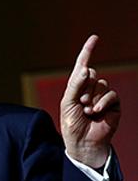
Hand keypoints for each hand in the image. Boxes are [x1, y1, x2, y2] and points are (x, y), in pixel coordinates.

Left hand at [60, 35, 120, 167]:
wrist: (83, 143)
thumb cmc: (72, 125)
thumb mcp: (68, 103)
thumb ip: (75, 85)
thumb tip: (87, 68)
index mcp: (76, 87)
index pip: (82, 65)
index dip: (88, 51)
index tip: (95, 37)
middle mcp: (90, 89)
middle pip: (92, 74)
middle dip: (85, 88)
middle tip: (80, 104)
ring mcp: (102, 96)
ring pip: (102, 84)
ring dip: (92, 98)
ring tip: (87, 111)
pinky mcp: (113, 104)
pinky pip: (111, 94)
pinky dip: (102, 102)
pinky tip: (95, 112)